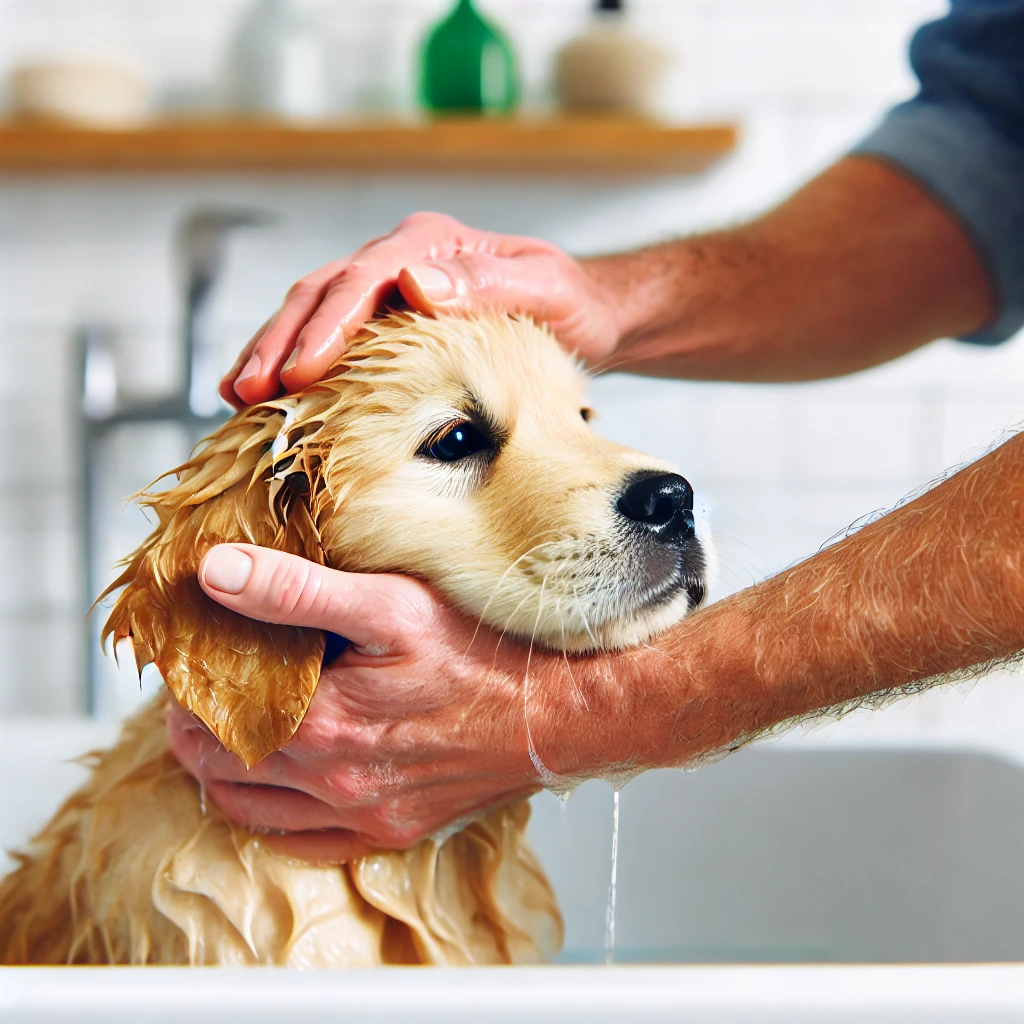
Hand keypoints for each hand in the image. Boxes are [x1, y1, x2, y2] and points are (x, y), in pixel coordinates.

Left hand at [167, 543, 583, 862]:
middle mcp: (335, 783)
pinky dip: (273, 815)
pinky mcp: (393, 830)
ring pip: (253, 809)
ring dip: (227, 773)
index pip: (214, 718)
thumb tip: (217, 573)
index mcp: (324, 725)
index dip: (192, 689)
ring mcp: (363, 815)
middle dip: (200, 729)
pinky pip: (305, 842)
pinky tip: (280, 784)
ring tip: (232, 731)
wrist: (563, 713)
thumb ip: (296, 590)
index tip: (195, 660)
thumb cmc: (488, 655)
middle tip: (205, 691)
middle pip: (224, 766)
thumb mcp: (391, 604)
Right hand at [220, 212, 620, 406]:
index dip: (326, 324)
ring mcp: (389, 293)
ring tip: (238, 397)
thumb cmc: (572, 308)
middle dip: (280, 342)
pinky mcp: (387, 327)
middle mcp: (402, 261)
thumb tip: (414, 282)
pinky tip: (270, 399)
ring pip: (314, 315)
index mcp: (433, 244)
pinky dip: (297, 366)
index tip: (299, 370)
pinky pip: (332, 342)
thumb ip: (489, 283)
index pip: (364, 278)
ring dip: (273, 353)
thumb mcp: (546, 291)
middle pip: (323, 294)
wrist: (586, 322)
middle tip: (246, 391)